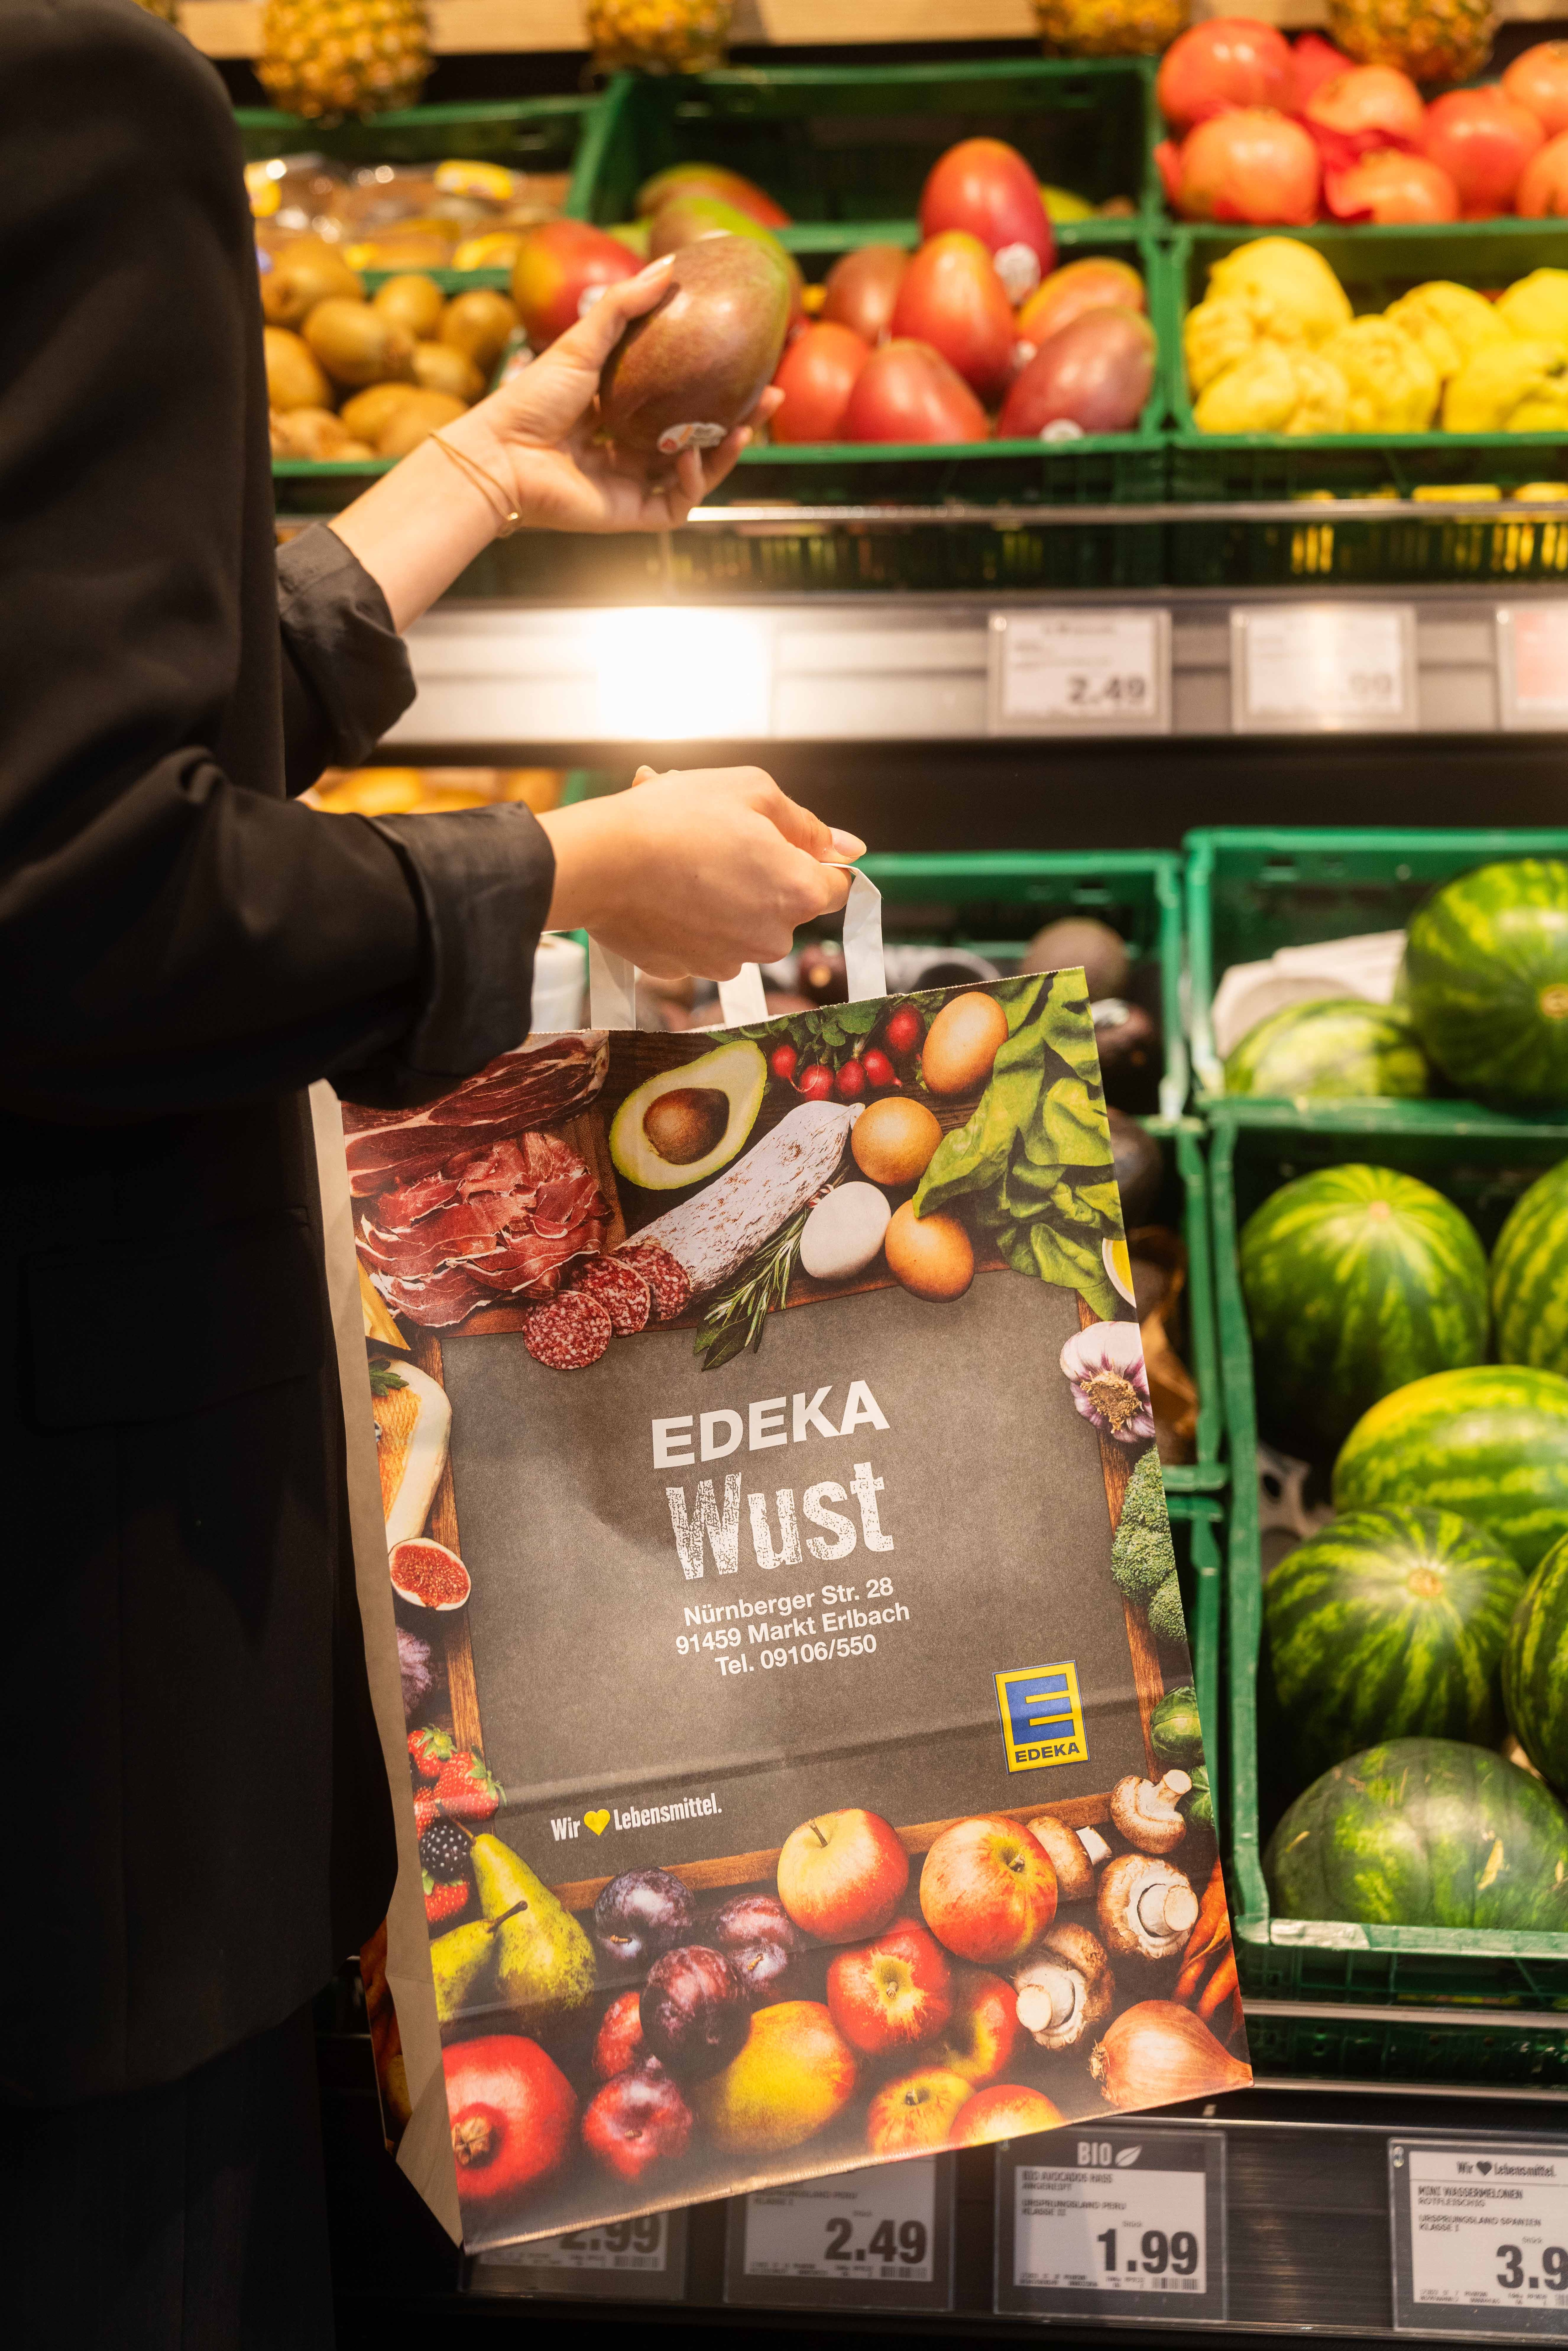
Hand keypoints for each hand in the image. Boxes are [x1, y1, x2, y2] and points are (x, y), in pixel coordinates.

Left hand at [449, 258, 783, 533]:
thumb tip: (669, 265)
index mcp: (623, 412)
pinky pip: (678, 503)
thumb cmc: (532, 397)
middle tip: (771, 396)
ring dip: (728, 452)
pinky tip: (692, 454)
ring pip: (697, 473)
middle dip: (741, 420)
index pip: (683, 400)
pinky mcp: (631, 514)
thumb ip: (626, 305)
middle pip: (700, 437)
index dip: (720, 385)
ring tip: (747, 426)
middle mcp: (632, 449)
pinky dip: (693, 480)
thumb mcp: (584, 341)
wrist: (502, 452)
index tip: (751, 365)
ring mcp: (634, 484)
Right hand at [538, 768, 864, 979]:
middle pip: (786, 907)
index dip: (814, 859)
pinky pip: (703, 942)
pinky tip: (665, 890)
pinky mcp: (688, 971)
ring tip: (685, 860)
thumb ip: (806, 824)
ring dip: (726, 898)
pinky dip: (691, 920)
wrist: (600, 861)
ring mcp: (729, 960)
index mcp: (799, 893)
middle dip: (763, 876)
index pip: (837, 885)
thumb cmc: (675, 818)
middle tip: (718, 840)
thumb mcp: (751, 791)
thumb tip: (849, 847)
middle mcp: (772, 938)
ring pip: (744, 926)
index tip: (782, 842)